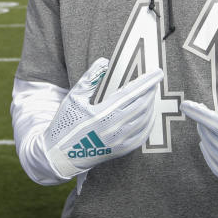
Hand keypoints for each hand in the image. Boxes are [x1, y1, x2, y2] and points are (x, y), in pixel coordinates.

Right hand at [42, 58, 162, 178]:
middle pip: (141, 106)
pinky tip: (149, 114)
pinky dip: (149, 123)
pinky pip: (142, 136)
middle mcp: (113, 129)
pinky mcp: (121, 151)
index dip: (146, 82)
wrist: (60, 155)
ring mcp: (119, 142)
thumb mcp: (73, 98)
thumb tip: (104, 62)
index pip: (130, 93)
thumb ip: (90, 79)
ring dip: (151, 105)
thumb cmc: (65, 124)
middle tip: (155, 80)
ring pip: (144, 120)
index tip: (156, 72)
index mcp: (101, 114)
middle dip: (151, 91)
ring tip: (151, 93)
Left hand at [181, 89, 217, 206]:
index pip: (217, 126)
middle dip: (201, 122)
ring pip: (211, 151)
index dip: (200, 114)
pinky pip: (215, 167)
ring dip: (204, 135)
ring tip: (201, 121)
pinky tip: (205, 143)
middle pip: (211, 138)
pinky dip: (208, 153)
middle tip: (195, 108)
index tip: (186, 104)